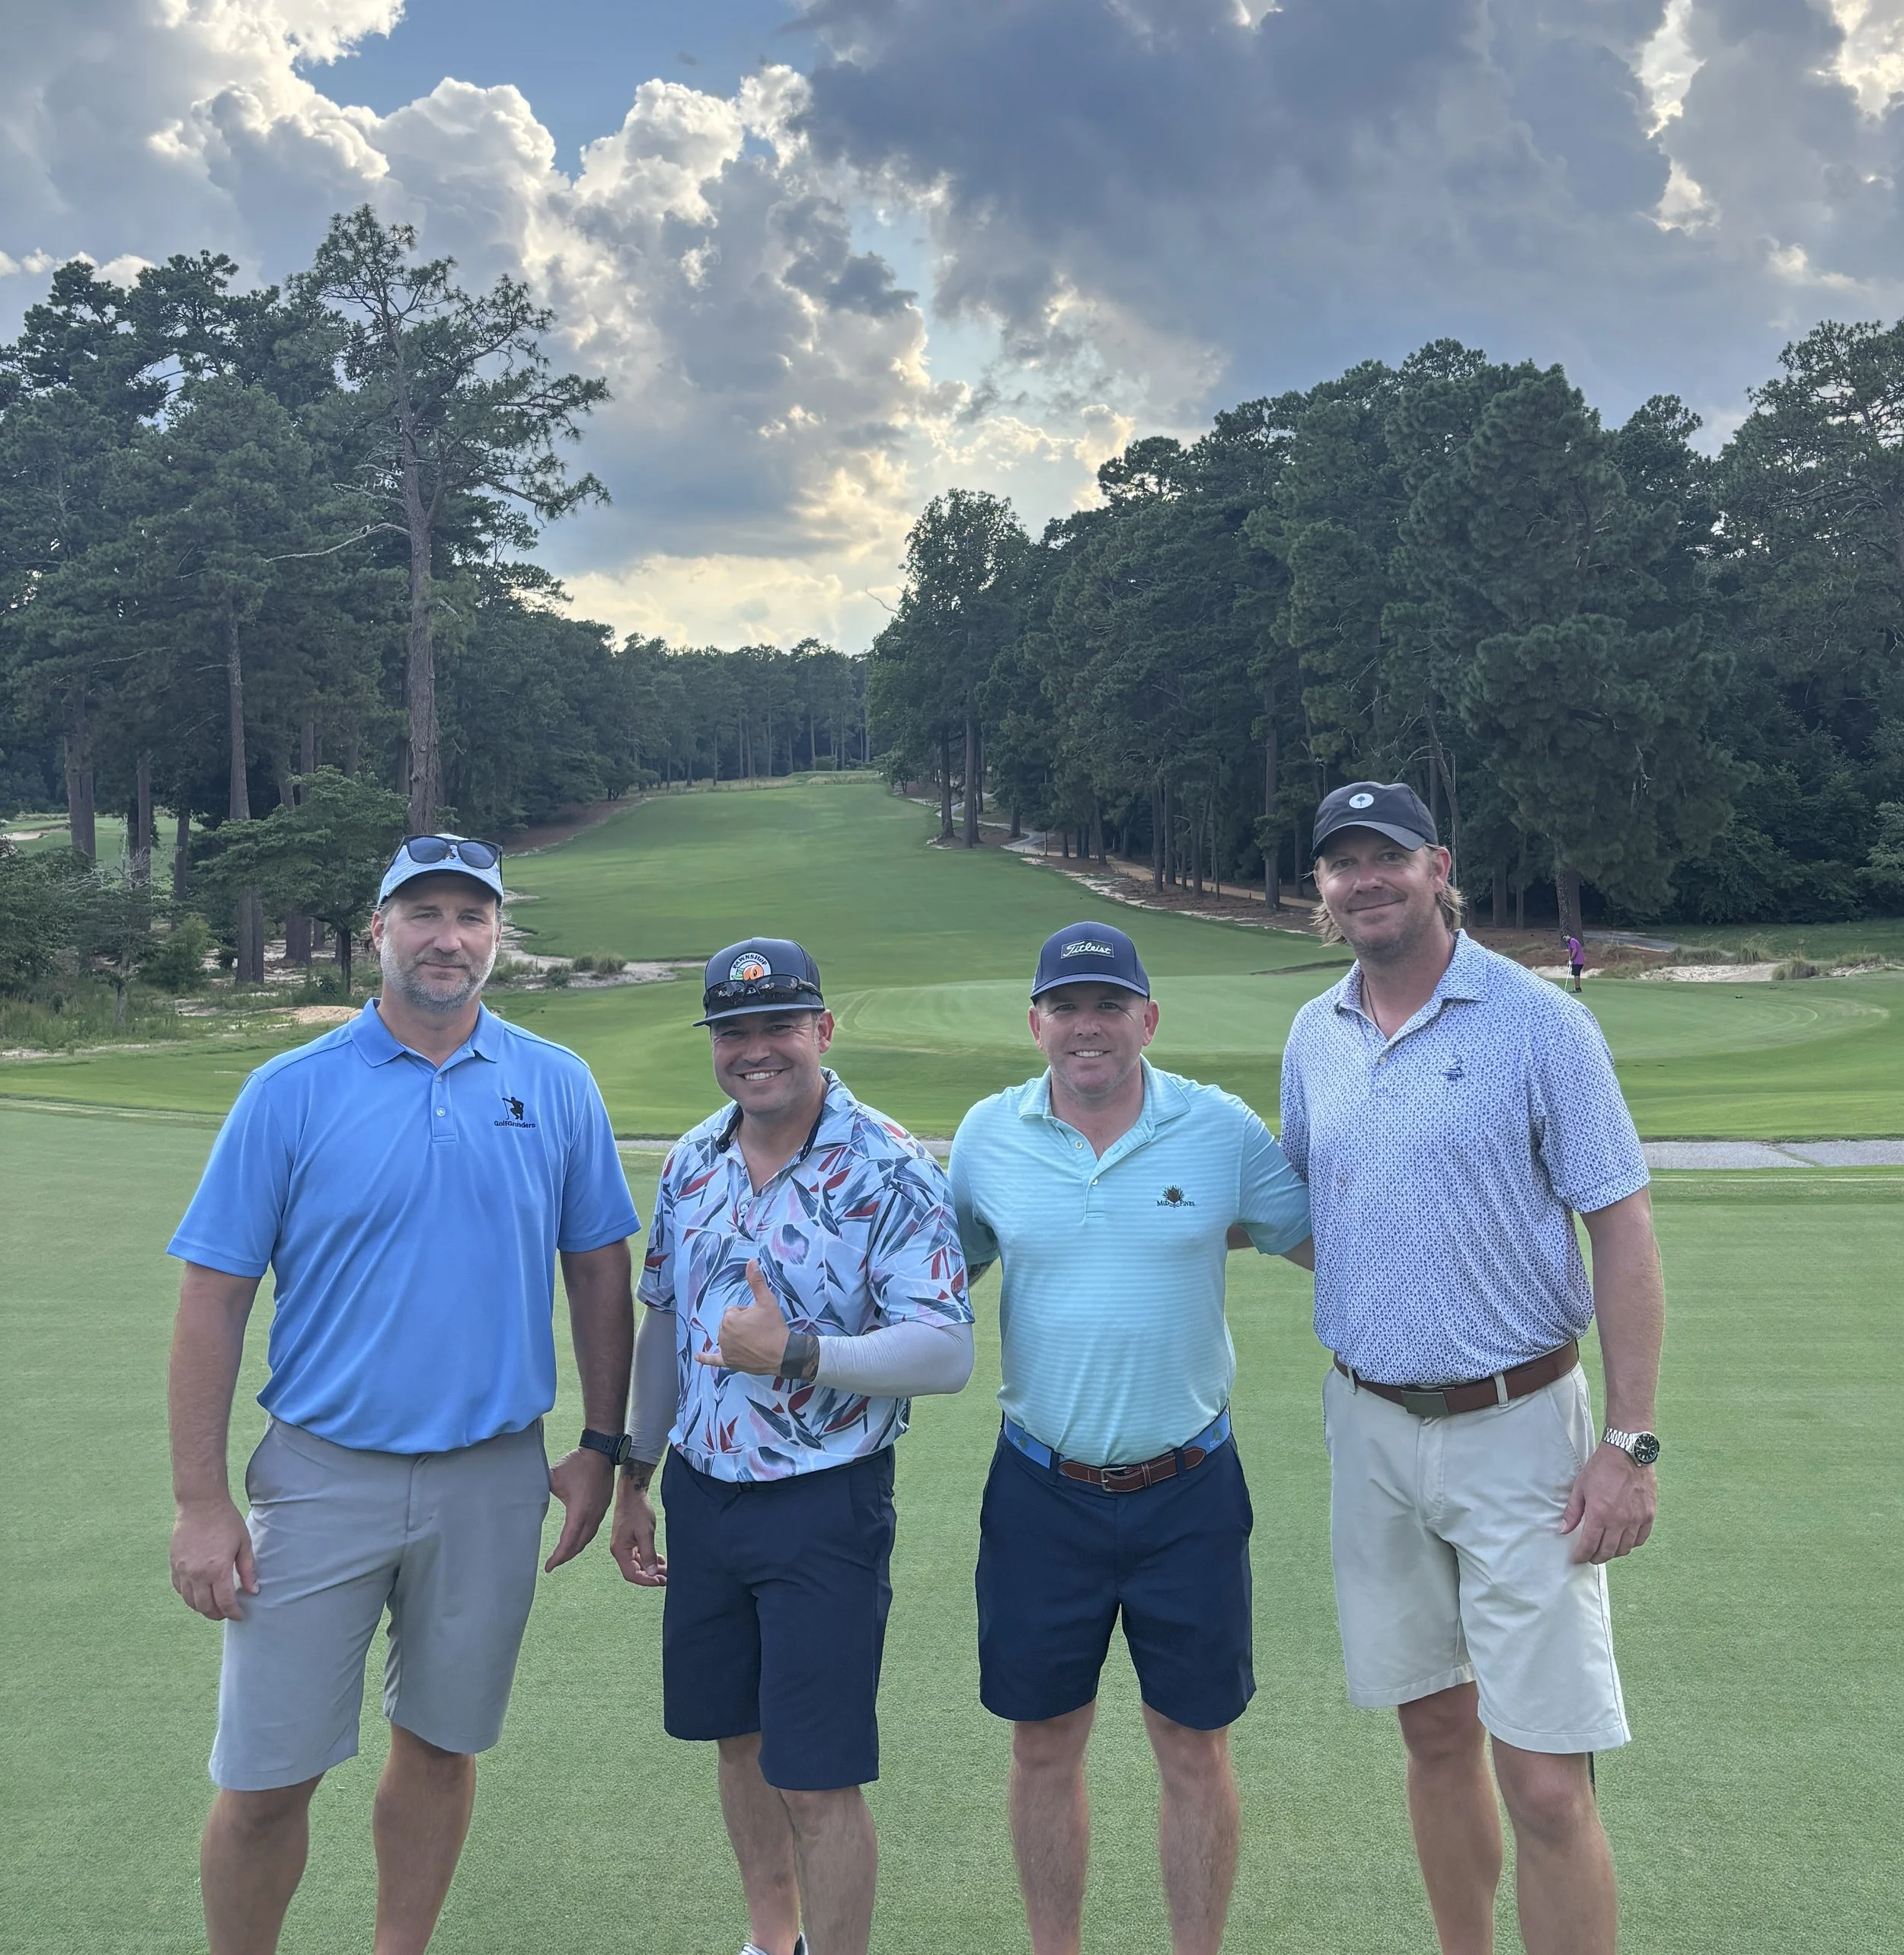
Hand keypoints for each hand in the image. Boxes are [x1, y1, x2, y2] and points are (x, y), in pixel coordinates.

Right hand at [171, 1495, 256, 1620]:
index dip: (233, 1613)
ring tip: (214, 1606)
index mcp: (218, 1570)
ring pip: (190, 1602)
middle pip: (205, 1607)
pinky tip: (198, 1594)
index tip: (240, 1615)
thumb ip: (248, 1570)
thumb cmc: (226, 1521)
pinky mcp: (174, 1565)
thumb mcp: (243, 1543)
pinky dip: (188, 1597)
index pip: (225, 1603)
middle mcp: (197, 1575)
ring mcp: (183, 1571)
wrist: (200, 1504)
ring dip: (202, 1608)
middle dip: (218, 1614)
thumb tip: (253, 1591)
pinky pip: (179, 1589)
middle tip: (227, 1613)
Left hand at [544, 1447, 613, 1571]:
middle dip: (566, 1556)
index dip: (558, 1556)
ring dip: (575, 1548)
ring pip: (588, 1538)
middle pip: (579, 1544)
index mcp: (579, 1511)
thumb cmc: (578, 1463)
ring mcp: (600, 1512)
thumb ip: (540, 1490)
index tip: (548, 1567)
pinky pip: (593, 1529)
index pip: (568, 1541)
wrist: (601, 1451)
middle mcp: (592, 1516)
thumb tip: (525, 1497)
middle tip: (553, 1564)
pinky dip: (583, 1538)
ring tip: (563, 1555)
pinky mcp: (604, 1507)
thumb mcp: (554, 1476)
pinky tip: (577, 1538)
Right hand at [610, 1476, 667, 1587]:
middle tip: (667, 1579)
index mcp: (620, 1551)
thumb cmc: (637, 1511)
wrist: (632, 1493)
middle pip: (634, 1571)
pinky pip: (638, 1555)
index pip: (631, 1574)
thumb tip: (652, 1573)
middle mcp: (619, 1551)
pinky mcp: (629, 1540)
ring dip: (651, 1568)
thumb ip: (648, 1554)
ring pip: (637, 1564)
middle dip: (651, 1576)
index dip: (646, 1580)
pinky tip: (660, 1560)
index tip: (661, 1581)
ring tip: (666, 1571)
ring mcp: (624, 1545)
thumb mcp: (646, 1533)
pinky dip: (649, 1559)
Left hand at [694, 1260, 792, 1376]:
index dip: (748, 1313)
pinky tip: (699, 1357)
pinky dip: (706, 1359)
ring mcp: (725, 1350)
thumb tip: (751, 1261)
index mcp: (729, 1319)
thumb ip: (756, 1281)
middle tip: (759, 1330)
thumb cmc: (774, 1327)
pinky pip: (714, 1360)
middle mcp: (723, 1334)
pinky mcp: (729, 1361)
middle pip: (730, 1323)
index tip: (759, 1320)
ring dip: (737, 1337)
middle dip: (742, 1325)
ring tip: (754, 1341)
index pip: (734, 1310)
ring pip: (727, 1336)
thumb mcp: (766, 1301)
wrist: (782, 1353)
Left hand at [1561, 1443, 1656, 1563]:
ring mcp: (1636, 1519)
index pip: (1589, 1545)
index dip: (1582, 1555)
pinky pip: (1641, 1539)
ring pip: (1625, 1548)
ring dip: (1614, 1552)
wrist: (1627, 1453)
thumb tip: (1563, 1530)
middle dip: (1597, 1557)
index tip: (1577, 1558)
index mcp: (1599, 1514)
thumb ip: (1572, 1511)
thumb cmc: (1601, 1468)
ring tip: (1605, 1549)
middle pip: (1608, 1551)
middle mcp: (1619, 1521)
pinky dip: (1631, 1544)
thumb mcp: (1580, 1487)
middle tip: (1590, 1557)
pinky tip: (1623, 1541)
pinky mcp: (1649, 1515)